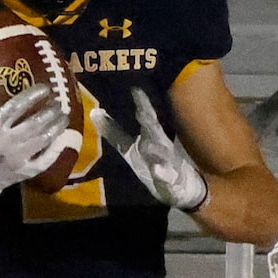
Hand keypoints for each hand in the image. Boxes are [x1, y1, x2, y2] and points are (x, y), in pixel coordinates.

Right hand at [0, 74, 66, 219]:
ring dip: (56, 128)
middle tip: (58, 102)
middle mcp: (7, 142)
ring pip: (42, 140)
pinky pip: (44, 161)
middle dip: (49, 111)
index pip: (16, 107)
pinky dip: (55, 150)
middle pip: (34, 123)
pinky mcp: (24, 172)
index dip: (32, 96)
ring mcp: (18, 158)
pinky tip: (63, 140)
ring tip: (64, 117)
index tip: (45, 89)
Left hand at [93, 88, 209, 213]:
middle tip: (141, 106)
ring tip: (147, 143)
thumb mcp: (130, 149)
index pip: (145, 118)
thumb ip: (114, 132)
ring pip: (163, 153)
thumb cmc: (154, 164)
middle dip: (148, 118)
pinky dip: (163, 174)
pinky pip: (168, 178)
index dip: (141, 103)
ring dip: (156, 148)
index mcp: (150, 137)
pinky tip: (157, 171)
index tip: (135, 88)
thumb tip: (93, 112)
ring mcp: (169, 164)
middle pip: (154, 130)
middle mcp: (160, 147)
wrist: (184, 189)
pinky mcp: (173, 182)